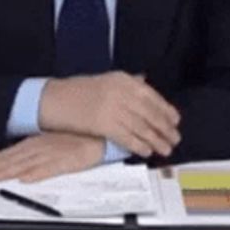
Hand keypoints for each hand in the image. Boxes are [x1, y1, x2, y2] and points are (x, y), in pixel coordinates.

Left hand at [0, 132, 104, 182]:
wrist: (103, 133)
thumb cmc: (78, 137)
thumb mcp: (54, 142)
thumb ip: (37, 152)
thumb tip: (20, 167)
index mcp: (37, 142)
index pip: (9, 154)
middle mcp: (42, 147)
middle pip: (12, 159)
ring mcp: (54, 153)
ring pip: (26, 164)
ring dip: (7, 171)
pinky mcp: (69, 160)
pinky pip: (51, 168)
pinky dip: (38, 173)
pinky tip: (26, 178)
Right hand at [38, 71, 180, 157]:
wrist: (53, 99)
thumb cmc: (77, 91)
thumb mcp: (105, 81)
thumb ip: (126, 83)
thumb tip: (144, 82)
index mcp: (121, 79)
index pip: (151, 95)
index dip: (165, 109)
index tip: (175, 120)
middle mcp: (119, 91)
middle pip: (149, 112)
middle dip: (164, 127)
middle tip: (175, 138)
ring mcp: (111, 107)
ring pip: (141, 126)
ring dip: (156, 139)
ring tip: (165, 149)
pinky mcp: (103, 123)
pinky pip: (126, 137)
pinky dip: (138, 145)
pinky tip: (146, 151)